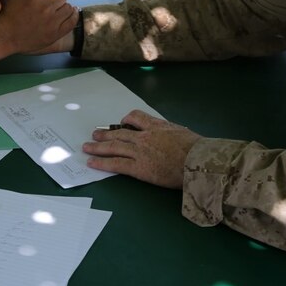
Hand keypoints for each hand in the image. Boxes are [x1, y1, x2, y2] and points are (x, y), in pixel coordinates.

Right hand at [0, 0, 76, 52]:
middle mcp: (45, 8)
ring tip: (58, 8)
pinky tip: (69, 13)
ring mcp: (51, 22)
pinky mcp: (55, 33)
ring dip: (63, 6)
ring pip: (68, 7)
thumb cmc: (5, 14)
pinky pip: (72, 21)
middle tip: (52, 1)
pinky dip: (72, 15)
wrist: (2, 37)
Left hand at [82, 109, 200, 188]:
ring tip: (87, 147)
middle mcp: (145, 137)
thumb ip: (171, 133)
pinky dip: (102, 163)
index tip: (121, 124)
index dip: (126, 121)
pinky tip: (92, 163)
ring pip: (113, 147)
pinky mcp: (139, 168)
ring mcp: (140, 152)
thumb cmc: (197, 149)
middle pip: (120, 133)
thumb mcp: (183, 133)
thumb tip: (171, 136)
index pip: (136, 117)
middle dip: (106, 134)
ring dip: (98, 147)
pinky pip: (116, 164)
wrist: (198, 162)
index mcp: (157, 126)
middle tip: (95, 134)